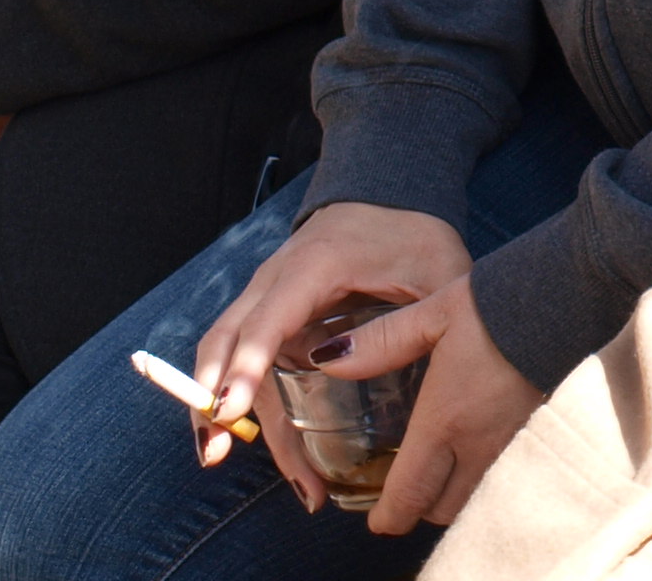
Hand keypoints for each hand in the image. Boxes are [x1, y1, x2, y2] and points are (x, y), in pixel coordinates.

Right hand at [192, 203, 470, 502]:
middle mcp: (276, 279)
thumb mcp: (437, 274)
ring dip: (216, 403)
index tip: (231, 410)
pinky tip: (247, 438)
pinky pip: (240, 355)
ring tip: (218, 457)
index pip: (269, 319)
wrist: (390, 194)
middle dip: (214, 396)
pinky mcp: (272, 314)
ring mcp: (268, 295)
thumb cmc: (414, 235)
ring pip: (225, 351)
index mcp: (315, 266)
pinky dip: (236, 394)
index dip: (248, 365)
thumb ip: (427, 321)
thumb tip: (411, 382)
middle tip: (214, 455)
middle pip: (229, 341)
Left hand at [338, 275, 542, 533]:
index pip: (409, 496)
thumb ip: (380, 342)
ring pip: (473, 499)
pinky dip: (484, 479)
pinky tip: (479, 449)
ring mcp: (512, 446)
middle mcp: (478, 445)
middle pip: (440, 509)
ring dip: (453, 495)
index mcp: (444, 421)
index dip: (388, 517)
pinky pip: (503, 479)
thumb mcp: (432, 313)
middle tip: (406, 486)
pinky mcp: (538, 435)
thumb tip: (328, 359)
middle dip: (419, 506)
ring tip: (442, 469)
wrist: (568, 294)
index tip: (376, 517)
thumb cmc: (497, 302)